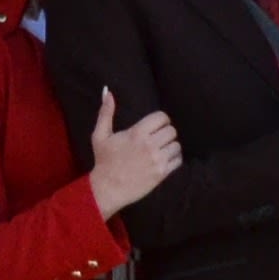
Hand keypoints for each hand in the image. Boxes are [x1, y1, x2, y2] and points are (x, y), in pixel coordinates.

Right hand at [82, 94, 185, 219]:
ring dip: (171, 146)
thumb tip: (107, 91)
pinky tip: (165, 159)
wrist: (108, 188)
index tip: (155, 126)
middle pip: (171, 130)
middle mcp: (149, 145)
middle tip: (158, 138)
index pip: (162, 117)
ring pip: (176, 145)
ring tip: (162, 149)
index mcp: (137, 133)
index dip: (161, 120)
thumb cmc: (104, 161)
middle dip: (166, 133)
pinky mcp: (162, 173)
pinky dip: (174, 158)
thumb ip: (106, 113)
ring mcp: (157, 160)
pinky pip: (178, 160)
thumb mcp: (100, 135)